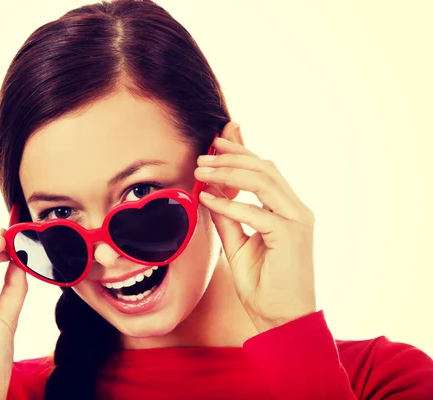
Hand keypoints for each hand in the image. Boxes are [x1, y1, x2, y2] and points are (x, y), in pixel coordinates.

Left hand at [195, 122, 315, 333]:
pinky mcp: (291, 236)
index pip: (264, 171)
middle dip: (231, 156)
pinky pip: (256, 212)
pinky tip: (208, 199)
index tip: (214, 143)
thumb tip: (210, 192)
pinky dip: (229, 203)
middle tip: (203, 154)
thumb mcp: (238, 244)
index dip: (240, 153)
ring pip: (264, 180)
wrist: (281, 319)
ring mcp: (297, 221)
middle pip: (265, 168)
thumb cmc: (262, 284)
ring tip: (201, 170)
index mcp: (287, 209)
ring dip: (229, 171)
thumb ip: (228, 217)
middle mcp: (296, 210)